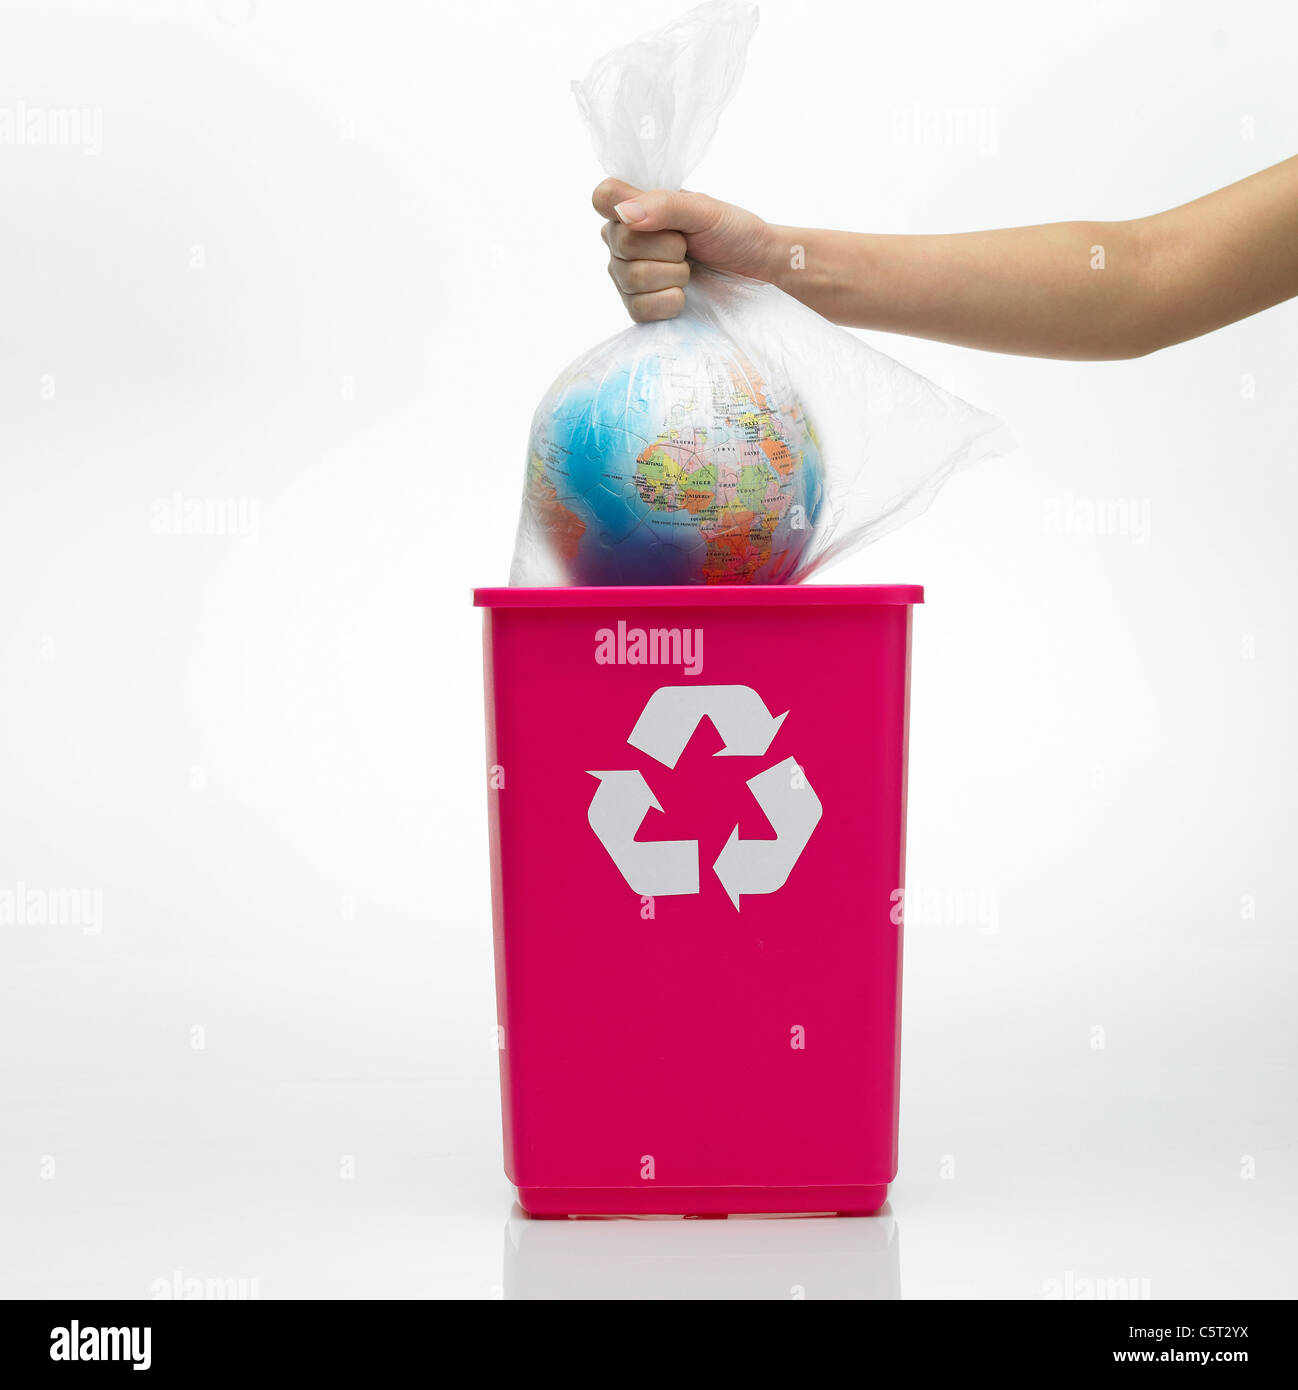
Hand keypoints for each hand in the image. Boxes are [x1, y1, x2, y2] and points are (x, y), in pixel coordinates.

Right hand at [592, 177, 773, 321]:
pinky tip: (683, 294)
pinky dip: (670, 302)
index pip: (603, 197)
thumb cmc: (729, 230)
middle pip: (623, 244)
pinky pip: (638, 309)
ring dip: (673, 276)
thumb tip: (626, 214)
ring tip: (689, 270)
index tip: (657, 218)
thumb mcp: (703, 209)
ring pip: (631, 279)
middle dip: (668, 249)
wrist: (752, 267)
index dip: (623, 208)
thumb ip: (664, 205)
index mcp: (633, 207)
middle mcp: (622, 240)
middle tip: (687, 247)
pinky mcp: (638, 307)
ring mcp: (626, 276)